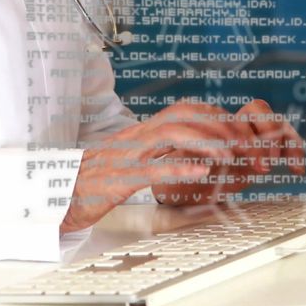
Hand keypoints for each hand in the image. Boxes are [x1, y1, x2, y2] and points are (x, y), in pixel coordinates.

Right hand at [60, 100, 305, 232]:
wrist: (53, 195)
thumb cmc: (93, 183)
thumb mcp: (132, 164)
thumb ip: (158, 155)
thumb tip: (195, 157)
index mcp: (142, 133)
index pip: (187, 111)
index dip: (218, 116)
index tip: (245, 132)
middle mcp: (136, 137)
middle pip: (185, 116)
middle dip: (223, 126)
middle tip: (252, 146)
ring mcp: (126, 156)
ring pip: (172, 134)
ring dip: (208, 141)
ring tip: (235, 155)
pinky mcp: (117, 179)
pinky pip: (152, 169)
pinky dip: (180, 167)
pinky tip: (204, 171)